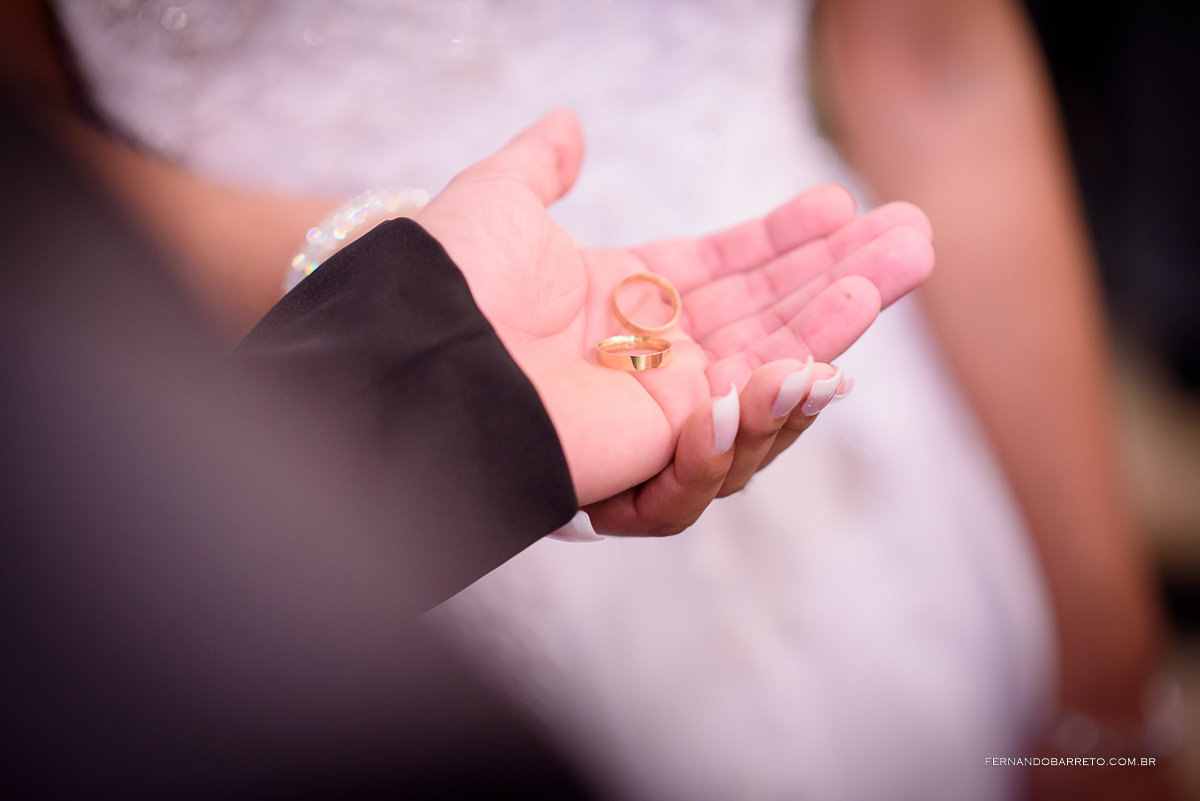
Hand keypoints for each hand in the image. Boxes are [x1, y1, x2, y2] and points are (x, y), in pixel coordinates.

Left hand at [418, 110, 932, 508]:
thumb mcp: (497, 201)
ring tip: (881, 277)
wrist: (406, 355)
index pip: (724, 272)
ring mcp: (653, 411)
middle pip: (766, 324)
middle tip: (913, 240)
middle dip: (842, 284)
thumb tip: (568, 124)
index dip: (782, 241)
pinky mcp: (652, 454)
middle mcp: (646, 360)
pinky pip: (730, 439)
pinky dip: (773, 403)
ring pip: (766, 382)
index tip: (839, 205)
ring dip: (828, 332)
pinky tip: (810, 362)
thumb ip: (539, 165)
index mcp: (622, 301)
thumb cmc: (442, 282)